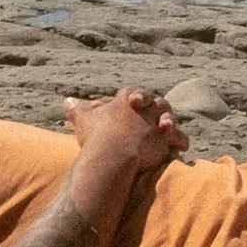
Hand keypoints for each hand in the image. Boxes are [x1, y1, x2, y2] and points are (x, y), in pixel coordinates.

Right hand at [66, 87, 186, 179]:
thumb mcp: (83, 118)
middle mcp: (147, 108)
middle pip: (155, 102)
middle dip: (155, 107)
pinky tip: (180, 146)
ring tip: (167, 127)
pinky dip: (180, 142)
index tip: (132, 102)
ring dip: (169, 122)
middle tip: (151, 115)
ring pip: (169, 118)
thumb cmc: (97, 135)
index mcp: (128, 99)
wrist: (114, 153)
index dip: (132, 97)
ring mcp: (157, 123)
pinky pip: (178, 139)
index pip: (132, 93)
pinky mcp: (166, 139)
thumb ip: (77, 108)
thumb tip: (66, 101)